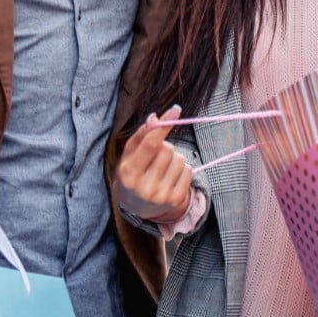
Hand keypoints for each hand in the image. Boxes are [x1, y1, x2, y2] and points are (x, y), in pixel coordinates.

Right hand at [113, 106, 191, 222]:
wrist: (135, 206)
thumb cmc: (132, 174)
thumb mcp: (129, 155)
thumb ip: (141, 135)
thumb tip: (155, 118)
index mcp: (129, 173)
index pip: (151, 144)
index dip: (164, 126)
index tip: (176, 110)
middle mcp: (144, 187)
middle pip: (167, 150)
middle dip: (164, 147)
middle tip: (155, 157)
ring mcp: (161, 196)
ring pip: (180, 159)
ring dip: (174, 158)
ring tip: (162, 168)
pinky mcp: (175, 200)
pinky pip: (189, 171)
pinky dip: (182, 169)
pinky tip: (170, 177)